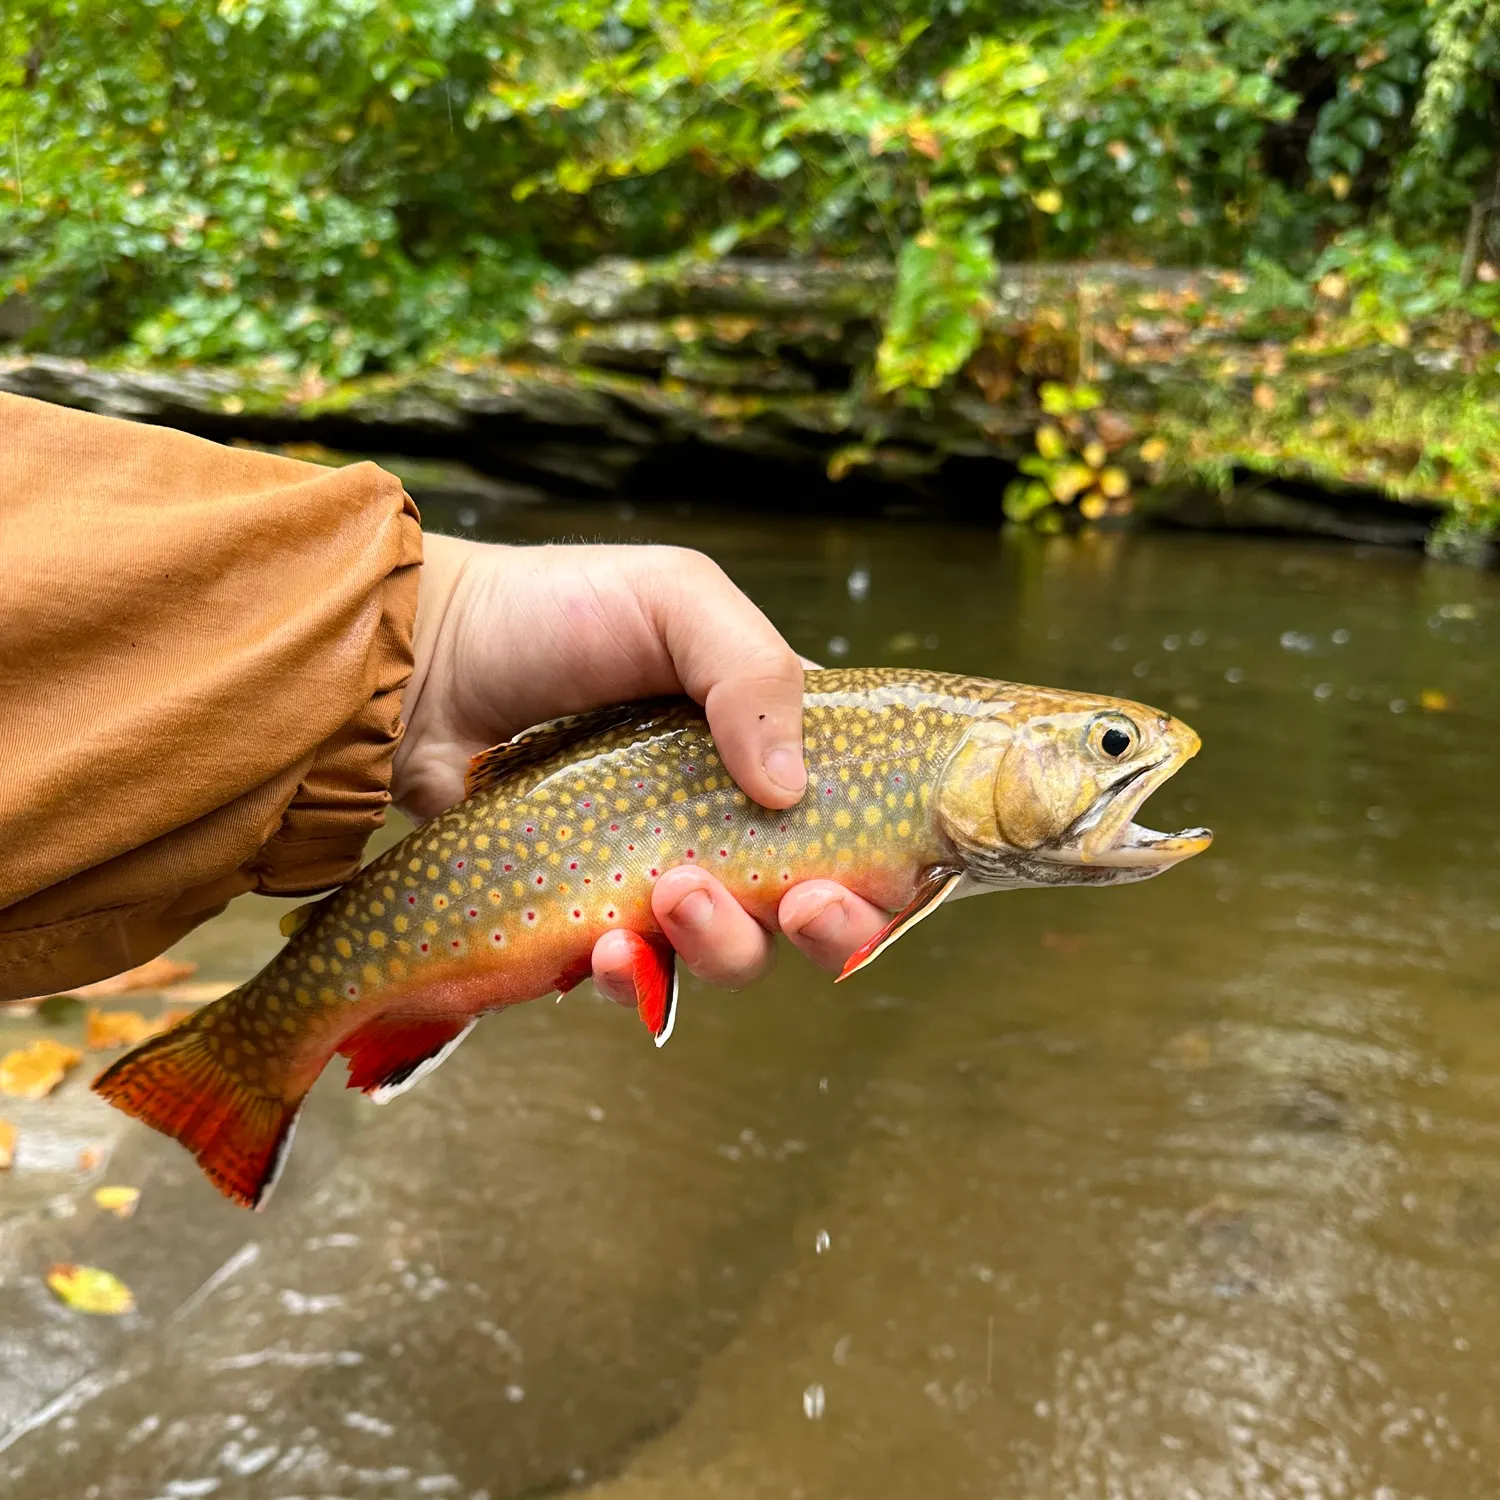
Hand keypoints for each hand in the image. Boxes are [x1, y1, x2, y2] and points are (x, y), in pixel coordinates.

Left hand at [394, 535, 888, 995]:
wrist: (424, 660)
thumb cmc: (552, 612)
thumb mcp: (672, 599)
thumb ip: (751, 671)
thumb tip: (790, 789)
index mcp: (767, 748)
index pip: (859, 824)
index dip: (883, 868)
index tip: (862, 874)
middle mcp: (725, 821)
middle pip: (814, 912)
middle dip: (829, 929)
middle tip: (799, 901)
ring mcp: (656, 875)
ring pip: (730, 952)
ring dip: (723, 944)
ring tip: (674, 892)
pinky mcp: (585, 916)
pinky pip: (632, 975)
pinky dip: (632, 976)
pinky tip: (609, 950)